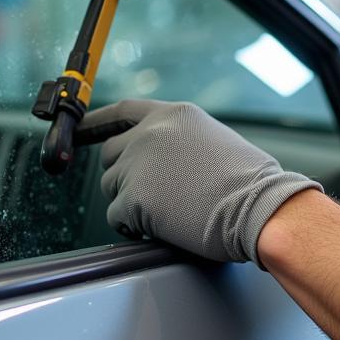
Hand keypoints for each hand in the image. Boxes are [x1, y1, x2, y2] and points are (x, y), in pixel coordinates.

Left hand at [75, 100, 321, 264]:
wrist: (259, 207)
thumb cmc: (251, 182)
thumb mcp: (216, 141)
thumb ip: (181, 141)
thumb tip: (161, 159)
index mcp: (174, 115)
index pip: (124, 111)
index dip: (99, 122)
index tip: (80, 130)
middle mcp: (150, 134)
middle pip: (111, 154)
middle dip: (124, 175)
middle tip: (152, 194)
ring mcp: (138, 165)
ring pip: (111, 186)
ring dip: (130, 202)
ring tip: (165, 213)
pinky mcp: (133, 198)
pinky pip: (116, 216)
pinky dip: (132, 226)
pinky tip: (157, 228)